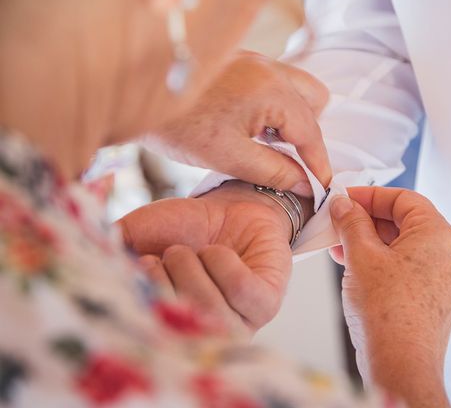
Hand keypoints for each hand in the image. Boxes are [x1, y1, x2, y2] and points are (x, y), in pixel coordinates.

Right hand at [118, 181, 299, 336]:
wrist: (229, 206)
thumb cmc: (182, 228)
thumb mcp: (137, 238)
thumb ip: (112, 257)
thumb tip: (92, 270)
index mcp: (171, 327)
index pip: (152, 336)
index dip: (143, 299)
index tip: (142, 263)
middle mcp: (205, 334)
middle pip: (180, 323)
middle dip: (167, 279)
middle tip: (171, 253)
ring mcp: (237, 323)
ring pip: (209, 308)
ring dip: (193, 269)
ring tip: (193, 250)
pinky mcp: (266, 304)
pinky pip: (240, 290)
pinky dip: (222, 263)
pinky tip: (219, 252)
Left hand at [143, 50, 331, 195]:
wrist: (130, 89)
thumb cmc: (175, 123)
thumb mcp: (227, 157)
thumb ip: (273, 171)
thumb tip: (304, 183)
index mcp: (271, 91)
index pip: (311, 132)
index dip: (318, 163)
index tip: (321, 185)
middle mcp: (269, 68)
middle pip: (314, 102)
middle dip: (308, 135)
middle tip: (290, 162)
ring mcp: (255, 59)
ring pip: (297, 87)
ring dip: (293, 117)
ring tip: (269, 143)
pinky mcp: (240, 60)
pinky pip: (275, 81)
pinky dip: (274, 105)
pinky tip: (251, 125)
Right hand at [329, 187, 450, 407]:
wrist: (401, 367)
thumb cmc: (387, 314)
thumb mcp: (361, 257)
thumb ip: (351, 223)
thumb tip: (343, 204)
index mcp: (438, 235)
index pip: (404, 199)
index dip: (371, 196)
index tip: (345, 199)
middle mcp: (448, 254)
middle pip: (406, 222)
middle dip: (368, 220)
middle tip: (339, 222)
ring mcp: (444, 279)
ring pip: (405, 246)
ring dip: (372, 242)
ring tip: (340, 246)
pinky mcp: (435, 298)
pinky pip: (408, 267)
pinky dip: (382, 262)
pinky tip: (355, 267)